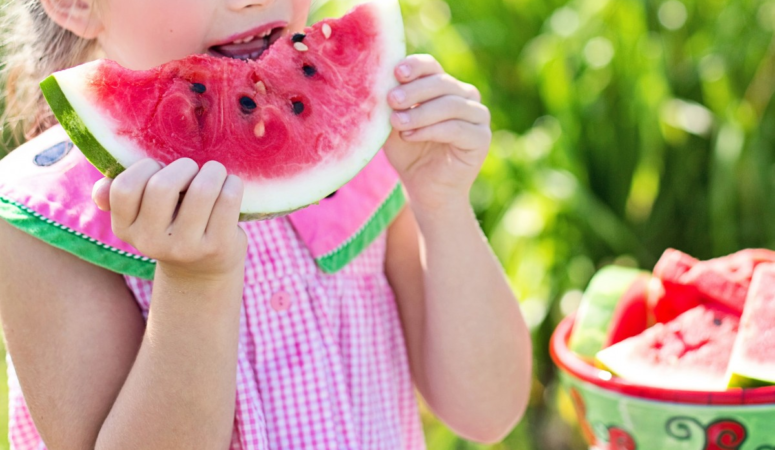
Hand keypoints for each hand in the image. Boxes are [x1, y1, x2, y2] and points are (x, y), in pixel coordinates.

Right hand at [91, 158, 246, 279]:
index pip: (124, 188)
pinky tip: (230, 186)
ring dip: (213, 171)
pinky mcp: (218, 247)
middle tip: (193, 171)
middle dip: (184, 167)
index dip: (145, 167)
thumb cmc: (172, 226)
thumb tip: (100, 190)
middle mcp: (151, 242)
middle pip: (162, 186)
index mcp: (126, 229)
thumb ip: (119, 197)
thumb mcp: (142, 216)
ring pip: (202, 190)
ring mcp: (186, 247)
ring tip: (215, 174)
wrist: (203, 270)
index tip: (160, 169)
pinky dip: (233, 184)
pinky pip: (228, 199)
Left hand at [384, 54, 491, 213]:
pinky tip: (410, 136)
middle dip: (414, 91)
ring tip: (397, 123)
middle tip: (391, 100)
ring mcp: (477, 116)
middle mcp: (465, 96)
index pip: (431, 67)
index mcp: (444, 86)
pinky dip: (431, 130)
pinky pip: (457, 128)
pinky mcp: (482, 138)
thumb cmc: (408, 153)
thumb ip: (391, 104)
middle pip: (441, 82)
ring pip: (450, 104)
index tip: (396, 72)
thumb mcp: (394, 124)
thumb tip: (379, 81)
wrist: (425, 189)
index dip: (415, 66)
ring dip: (420, 113)